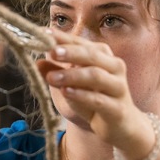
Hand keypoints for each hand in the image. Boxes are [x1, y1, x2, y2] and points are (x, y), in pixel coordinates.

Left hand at [38, 29, 148, 153]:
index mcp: (103, 56)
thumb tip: (38, 62)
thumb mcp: (73, 85)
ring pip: (95, 76)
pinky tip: (66, 92)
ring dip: (72, 75)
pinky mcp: (117, 108)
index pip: (81, 43)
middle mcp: (114, 67)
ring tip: (52, 77)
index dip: (63, 37)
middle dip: (70, 52)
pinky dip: (81, 95)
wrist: (121, 126)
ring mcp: (118, 87)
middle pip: (91, 55)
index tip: (44, 33)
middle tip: (51, 51)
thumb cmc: (96, 100)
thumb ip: (58, 72)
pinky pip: (99, 100)